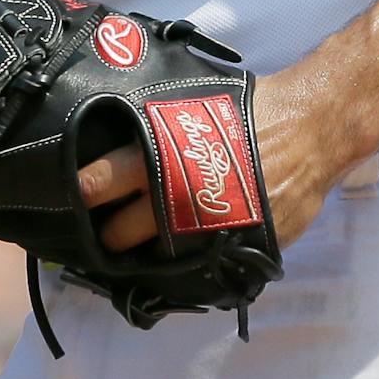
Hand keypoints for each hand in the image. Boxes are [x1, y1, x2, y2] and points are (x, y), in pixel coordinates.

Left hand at [75, 73, 344, 254]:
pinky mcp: (233, 250)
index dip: (85, 191)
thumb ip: (154, 127)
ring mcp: (205, 229)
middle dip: (109, 236)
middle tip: (105, 232)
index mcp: (160, 155)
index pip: (104, 180)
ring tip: (136, 250)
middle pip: (122, 233)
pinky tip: (176, 261)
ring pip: (155, 259)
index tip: (71, 197)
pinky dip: (184, 269)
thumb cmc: (245, 111)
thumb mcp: (189, 107)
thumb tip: (115, 129)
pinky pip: (196, 271)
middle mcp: (176, 197)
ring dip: (142, 256)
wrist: (307, 130)